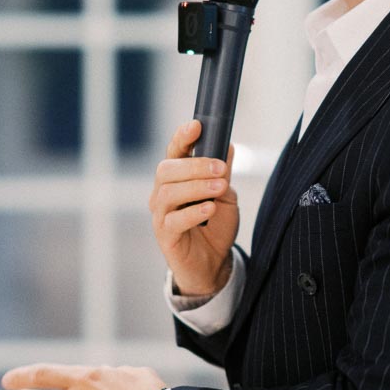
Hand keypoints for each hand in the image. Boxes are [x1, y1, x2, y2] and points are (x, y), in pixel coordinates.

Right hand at [149, 118, 238, 296]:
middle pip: (167, 169)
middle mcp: (162, 193)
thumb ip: (223, 174)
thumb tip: (228, 146)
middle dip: (195, 165)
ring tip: (220, 188)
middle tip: (221, 168)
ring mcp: (161, 215)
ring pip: (168, 192)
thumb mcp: (225, 196)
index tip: (196, 126)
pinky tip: (209, 208)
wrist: (214, 263)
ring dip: (197, 187)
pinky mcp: (165, 236)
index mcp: (176, 178)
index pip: (173, 152)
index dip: (182, 137)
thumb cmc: (215, 225)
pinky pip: (174, 221)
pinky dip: (193, 212)